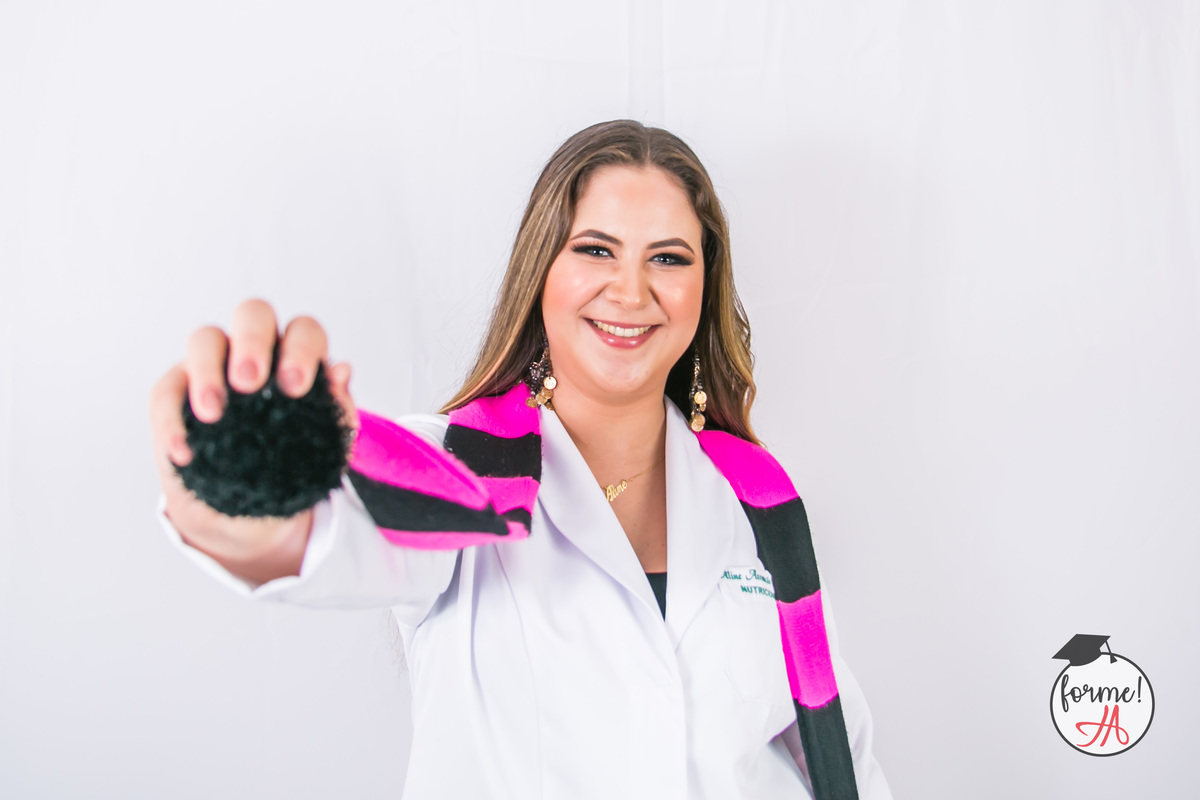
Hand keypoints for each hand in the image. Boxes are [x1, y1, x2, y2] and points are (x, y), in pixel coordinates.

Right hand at [148, 299, 357, 581]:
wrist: (248, 508)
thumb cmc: (292, 464)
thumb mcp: (322, 447)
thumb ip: (336, 410)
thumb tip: (342, 371)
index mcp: (296, 356)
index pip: (304, 331)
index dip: (302, 349)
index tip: (295, 386)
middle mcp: (254, 349)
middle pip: (253, 314)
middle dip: (251, 343)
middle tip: (249, 382)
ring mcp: (211, 364)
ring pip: (204, 339)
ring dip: (207, 373)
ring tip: (214, 414)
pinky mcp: (174, 389)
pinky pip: (166, 391)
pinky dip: (172, 420)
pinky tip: (183, 452)